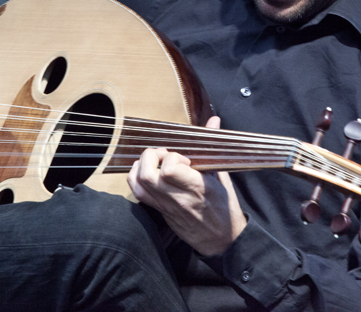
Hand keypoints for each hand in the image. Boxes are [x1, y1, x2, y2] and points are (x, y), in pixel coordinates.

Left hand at [127, 116, 246, 255]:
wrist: (222, 239)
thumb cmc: (224, 207)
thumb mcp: (223, 176)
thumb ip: (213, 146)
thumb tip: (214, 121)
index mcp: (198, 188)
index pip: (169, 169)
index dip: (172, 157)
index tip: (184, 157)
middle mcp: (178, 198)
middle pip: (147, 174)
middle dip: (152, 156)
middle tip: (165, 155)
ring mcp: (166, 207)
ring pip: (139, 183)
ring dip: (142, 166)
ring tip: (156, 162)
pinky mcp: (160, 212)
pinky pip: (139, 194)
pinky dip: (136, 178)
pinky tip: (146, 172)